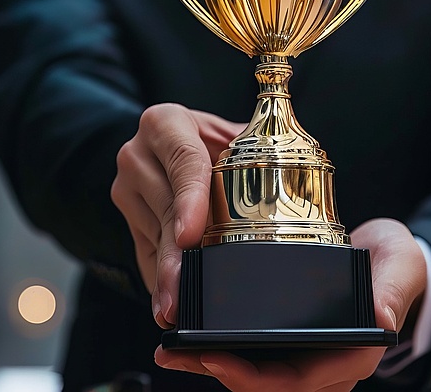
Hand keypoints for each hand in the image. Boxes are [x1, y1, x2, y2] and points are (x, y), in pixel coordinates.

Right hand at [111, 103, 242, 326]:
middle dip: (175, 254)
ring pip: (153, 236)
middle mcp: (138, 153)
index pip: (183, 160)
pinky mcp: (127, 218)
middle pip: (165, 208)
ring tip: (176, 306)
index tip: (190, 235)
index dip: (190, 200)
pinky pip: (144, 252)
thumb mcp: (231, 134)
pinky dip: (159, 279)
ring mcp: (127, 188)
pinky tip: (166, 302)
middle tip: (181, 291)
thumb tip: (303, 178)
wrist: (169, 144)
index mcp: (165, 124)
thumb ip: (259, 148)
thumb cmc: (212, 140)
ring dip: (167, 273)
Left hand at [155, 218, 426, 390]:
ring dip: (211, 365)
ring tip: (170, 348)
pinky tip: (190, 338)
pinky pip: (254, 356)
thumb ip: (393, 288)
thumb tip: (384, 321)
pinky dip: (221, 349)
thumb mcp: (401, 264)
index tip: (214, 355)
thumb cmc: (396, 264)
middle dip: (217, 372)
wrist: (387, 257)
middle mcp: (325, 365)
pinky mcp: (290, 342)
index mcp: (350, 356)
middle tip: (174, 353)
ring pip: (254, 375)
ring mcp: (306, 356)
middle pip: (265, 385)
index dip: (253, 377)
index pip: (298, 381)